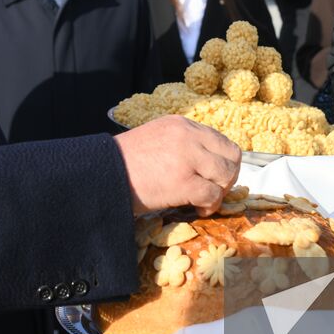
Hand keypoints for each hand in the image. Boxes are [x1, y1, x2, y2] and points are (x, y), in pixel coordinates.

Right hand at [114, 116, 239, 215]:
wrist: (101, 174)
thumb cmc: (124, 163)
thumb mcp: (156, 140)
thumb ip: (181, 144)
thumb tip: (205, 164)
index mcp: (181, 125)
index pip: (220, 140)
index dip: (222, 162)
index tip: (212, 177)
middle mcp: (187, 136)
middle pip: (232, 155)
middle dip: (227, 176)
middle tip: (213, 190)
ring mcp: (187, 158)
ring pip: (226, 174)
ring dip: (219, 191)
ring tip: (203, 200)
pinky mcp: (183, 182)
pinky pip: (212, 194)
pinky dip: (209, 205)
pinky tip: (197, 209)